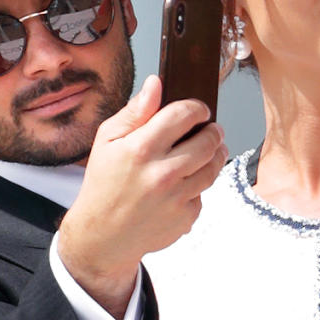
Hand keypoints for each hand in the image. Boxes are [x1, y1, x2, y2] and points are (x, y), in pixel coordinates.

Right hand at [58, 75, 227, 318]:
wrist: (103, 236)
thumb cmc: (104, 185)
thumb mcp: (107, 141)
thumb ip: (135, 112)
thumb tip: (156, 83)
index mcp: (141, 149)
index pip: (184, 115)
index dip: (197, 108)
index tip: (199, 110)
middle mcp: (162, 173)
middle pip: (208, 141)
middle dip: (213, 131)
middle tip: (210, 130)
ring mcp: (176, 198)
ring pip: (213, 167)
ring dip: (216, 155)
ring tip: (209, 151)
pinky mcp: (186, 217)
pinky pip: (204, 194)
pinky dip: (198, 186)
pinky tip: (185, 184)